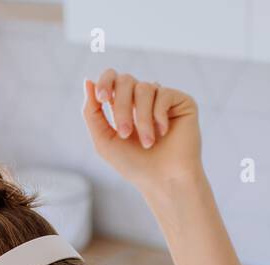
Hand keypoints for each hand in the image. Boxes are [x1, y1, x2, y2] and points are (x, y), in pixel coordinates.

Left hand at [82, 70, 202, 194]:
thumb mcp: (104, 140)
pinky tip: (164, 132)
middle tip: (125, 134)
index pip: (113, 78)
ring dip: (141, 118)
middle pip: (126, 80)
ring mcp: (163, 99)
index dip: (105, 81)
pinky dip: (158, 115)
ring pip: (144, 88)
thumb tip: (88, 80)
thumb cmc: (134, 165)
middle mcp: (143, 99)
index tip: (102, 99)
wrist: (163, 180)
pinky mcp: (182, 101)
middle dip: (121, 107)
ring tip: (147, 142)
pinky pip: (164, 94)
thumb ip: (92, 113)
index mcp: (124, 105)